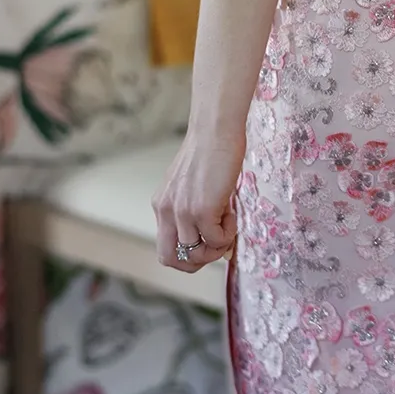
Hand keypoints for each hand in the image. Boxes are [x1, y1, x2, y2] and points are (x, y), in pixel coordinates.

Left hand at [153, 129, 243, 273]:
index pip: (165, 250)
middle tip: (218, 245)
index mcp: (162, 206)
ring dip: (218, 246)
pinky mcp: (202, 210)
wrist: (216, 131)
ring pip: (196, 253)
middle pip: (172, 259)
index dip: (188, 256)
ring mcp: (182, 212)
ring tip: (228, 223)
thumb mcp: (194, 186)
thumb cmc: (211, 152)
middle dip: (198, 262)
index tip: (207, 243)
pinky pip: (217, 240)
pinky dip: (229, 234)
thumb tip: (219, 241)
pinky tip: (232, 212)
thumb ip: (197, 211)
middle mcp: (166, 211)